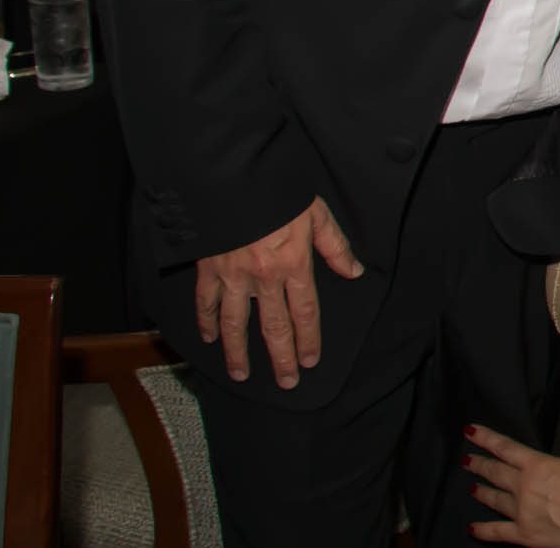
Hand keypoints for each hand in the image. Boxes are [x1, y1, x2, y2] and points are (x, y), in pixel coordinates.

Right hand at [194, 196, 363, 387]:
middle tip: (285, 382)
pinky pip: (206, 302)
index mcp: (293, 264)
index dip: (308, 339)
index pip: (305, 312)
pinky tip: (208, 337)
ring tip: (242, 374)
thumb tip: (353, 270)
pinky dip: (206, 321)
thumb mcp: (315, 212)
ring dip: (238, 352)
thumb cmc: (277, 191)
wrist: (231, 176)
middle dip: (280, 358)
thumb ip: (334, 245)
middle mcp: (264, 277)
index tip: (310, 360)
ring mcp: (233, 276)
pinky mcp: (208, 269)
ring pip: (236, 323)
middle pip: (273, 327)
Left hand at [465, 425, 559, 545]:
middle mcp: (523, 486)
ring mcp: (520, 511)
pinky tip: (472, 528)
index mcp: (536, 465)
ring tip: (473, 488)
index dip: (486, 438)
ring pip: (494, 498)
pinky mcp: (523, 534)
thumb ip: (545, 466)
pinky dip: (482, 530)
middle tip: (467, 460)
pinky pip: (497, 531)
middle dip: (479, 464)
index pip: (505, 448)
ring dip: (482, 492)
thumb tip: (534, 467)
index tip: (471, 431)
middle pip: (495, 472)